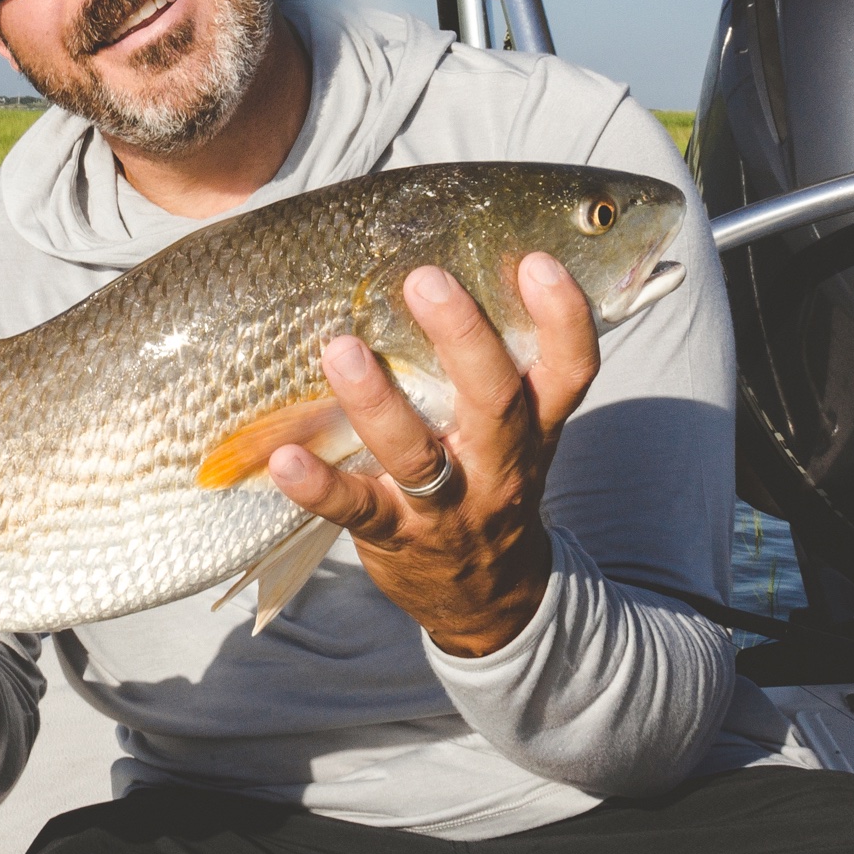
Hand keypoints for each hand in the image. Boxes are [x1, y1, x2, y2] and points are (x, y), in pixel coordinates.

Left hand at [268, 252, 599, 658]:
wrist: (489, 599)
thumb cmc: (487, 480)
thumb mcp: (514, 429)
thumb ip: (496, 360)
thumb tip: (444, 253)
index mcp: (534, 426)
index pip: (569, 369)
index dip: (563, 318)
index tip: (537, 262)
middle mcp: (499, 464)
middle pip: (496, 400)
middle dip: (465, 338)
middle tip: (426, 279)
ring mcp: (448, 506)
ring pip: (419, 455)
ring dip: (378, 402)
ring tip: (340, 349)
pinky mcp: (395, 537)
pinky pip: (356, 510)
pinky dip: (319, 486)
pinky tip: (284, 458)